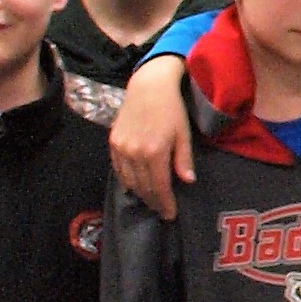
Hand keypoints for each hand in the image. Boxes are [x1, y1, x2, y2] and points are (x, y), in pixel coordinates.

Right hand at [110, 66, 194, 216]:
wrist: (148, 87)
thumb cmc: (172, 109)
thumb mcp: (183, 134)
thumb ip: (183, 159)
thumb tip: (187, 181)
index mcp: (155, 152)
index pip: (159, 187)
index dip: (165, 203)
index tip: (170, 215)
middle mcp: (135, 153)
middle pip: (143, 187)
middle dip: (153, 202)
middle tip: (162, 211)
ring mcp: (121, 148)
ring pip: (129, 181)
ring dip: (140, 194)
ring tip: (151, 201)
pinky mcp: (113, 142)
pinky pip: (118, 170)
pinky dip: (126, 181)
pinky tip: (134, 187)